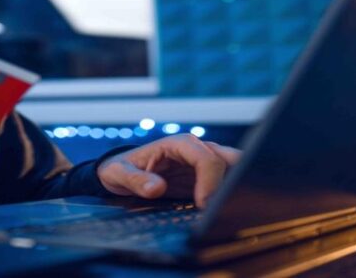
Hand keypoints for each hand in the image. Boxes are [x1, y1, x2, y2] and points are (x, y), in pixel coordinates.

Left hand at [96, 134, 241, 207]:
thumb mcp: (119, 173)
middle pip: (232, 160)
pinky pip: (228, 186)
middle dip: (235, 182)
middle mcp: (197, 151)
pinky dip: (231, 197)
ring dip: (237, 189)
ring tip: (229, 211)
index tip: (204, 205)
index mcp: (179, 144)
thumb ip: (135, 180)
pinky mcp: (207, 181)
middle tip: (224, 208)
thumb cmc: (120, 168)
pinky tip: (225, 213)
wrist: (122, 172)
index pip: (207, 159)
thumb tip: (156, 188)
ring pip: (236, 171)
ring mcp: (205, 165)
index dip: (211, 181)